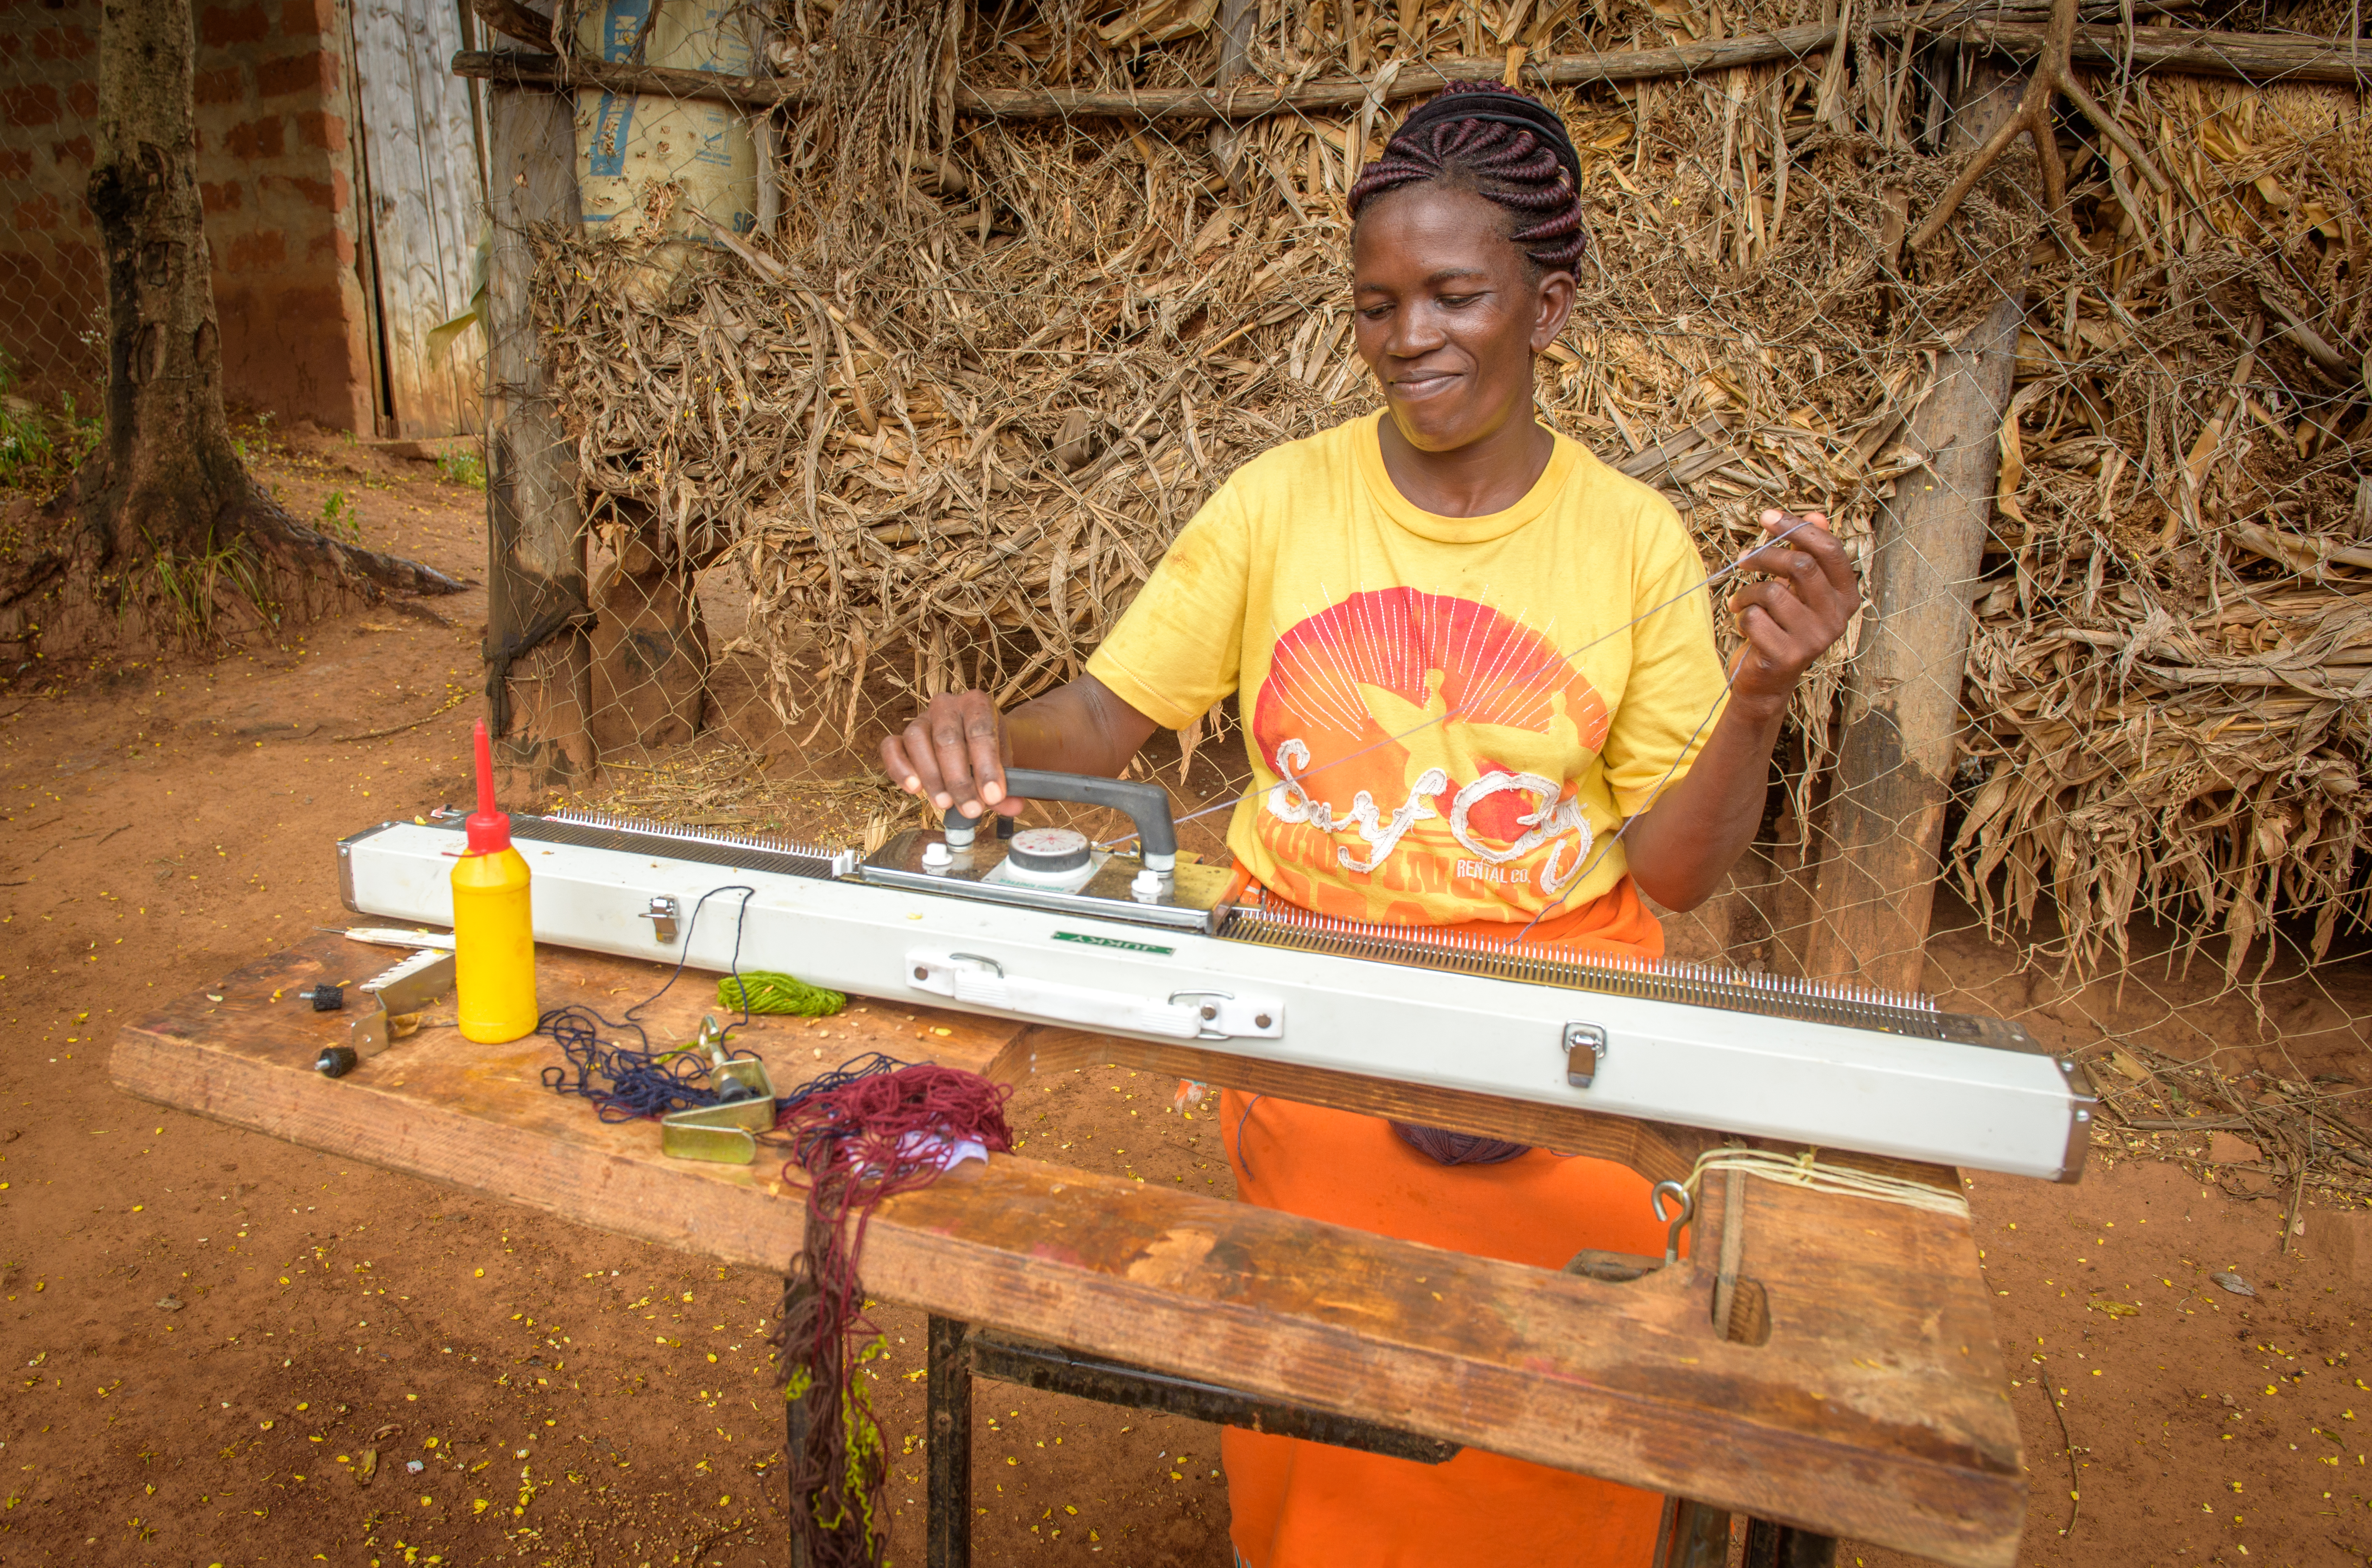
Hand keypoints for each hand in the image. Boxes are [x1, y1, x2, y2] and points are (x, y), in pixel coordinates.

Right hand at [880, 689, 1026, 821]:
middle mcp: (946, 705)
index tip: (993, 796)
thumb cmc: (989, 752)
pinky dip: (899, 769)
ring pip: (917, 741)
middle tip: (971, 809)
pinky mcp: (901, 736)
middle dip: (959, 780)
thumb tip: (1011, 806)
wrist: (975, 742)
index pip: (980, 731)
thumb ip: (1005, 785)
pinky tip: (913, 789)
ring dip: (932, 778)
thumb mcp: (1004, 765)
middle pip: (946, 739)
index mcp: (977, 703)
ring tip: (946, 804)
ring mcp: (920, 719)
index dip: (987, 766)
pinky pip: (891, 747)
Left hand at [1723, 509, 1858, 719]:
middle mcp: (1837, 618)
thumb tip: (1816, 515)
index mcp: (1846, 596)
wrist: (1768, 680)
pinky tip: (1745, 625)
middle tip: (1743, 559)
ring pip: (1773, 591)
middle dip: (1765, 556)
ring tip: (1742, 602)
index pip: (1829, 551)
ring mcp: (1815, 639)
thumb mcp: (1798, 589)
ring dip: (1748, 592)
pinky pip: (1755, 618)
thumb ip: (1809, 554)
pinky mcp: (1788, 656)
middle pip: (1801, 565)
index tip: (1768, 516)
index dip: (1797, 528)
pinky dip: (1742, 616)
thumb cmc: (1782, 626)